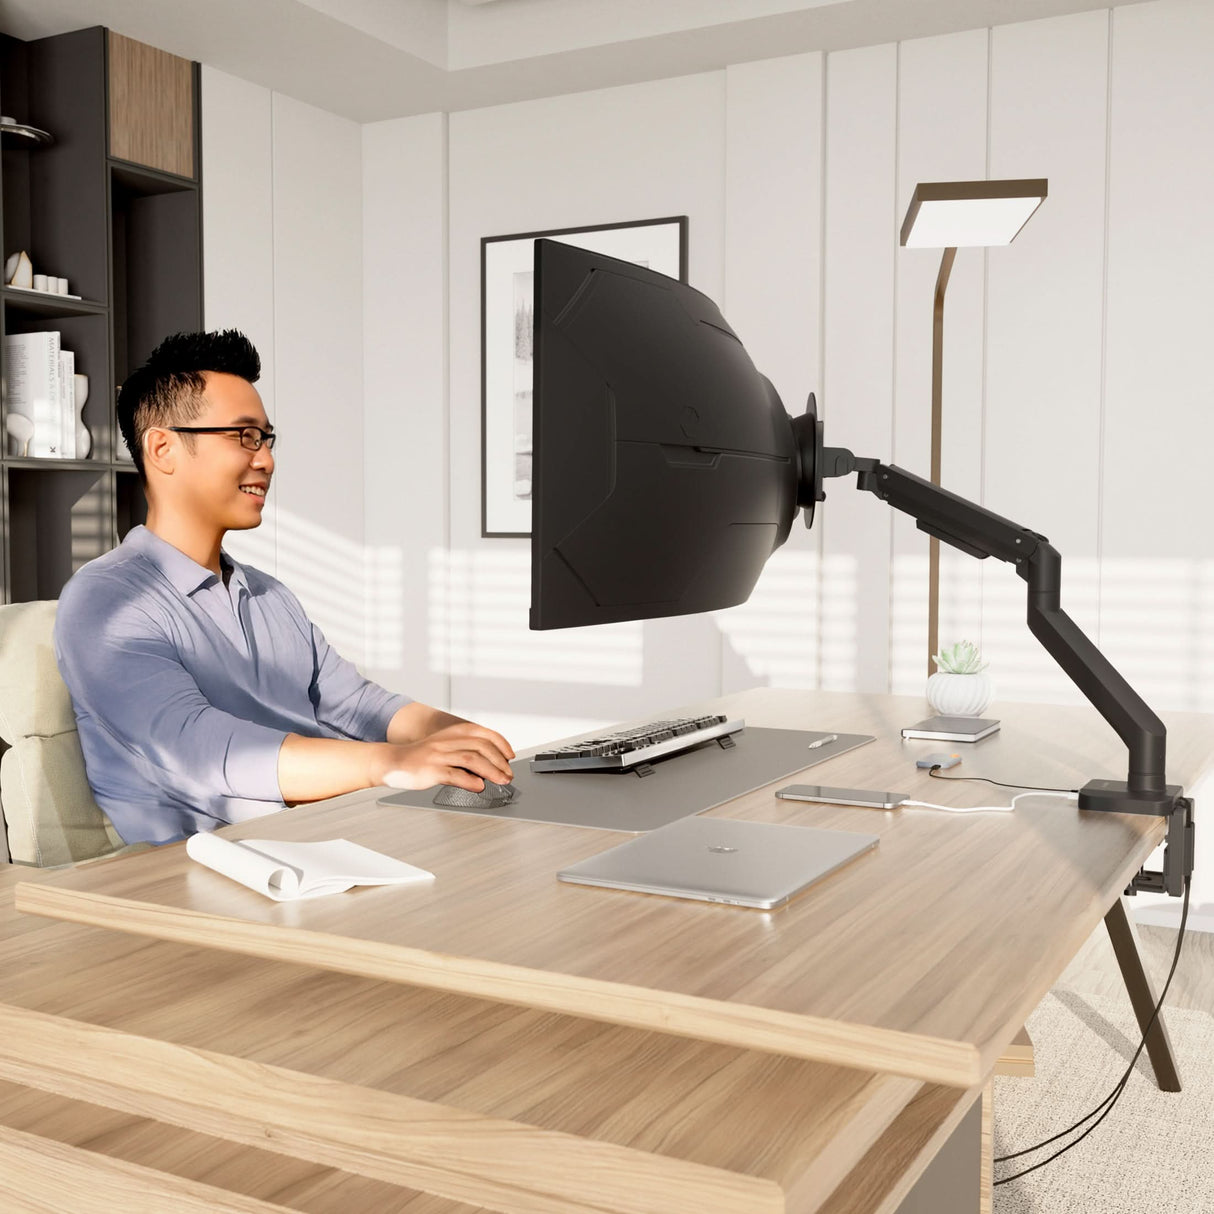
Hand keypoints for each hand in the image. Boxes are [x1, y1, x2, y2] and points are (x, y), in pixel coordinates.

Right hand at [377, 721, 514, 791]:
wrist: (390, 762)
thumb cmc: (417, 758)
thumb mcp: (443, 750)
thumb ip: (462, 755)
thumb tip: (485, 770)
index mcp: (451, 734)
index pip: (482, 733)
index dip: (500, 743)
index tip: (510, 755)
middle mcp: (446, 741)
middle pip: (481, 746)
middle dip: (499, 760)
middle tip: (508, 773)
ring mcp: (438, 755)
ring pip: (472, 759)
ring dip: (491, 771)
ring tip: (501, 780)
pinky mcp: (430, 770)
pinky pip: (454, 774)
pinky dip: (470, 780)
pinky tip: (479, 786)